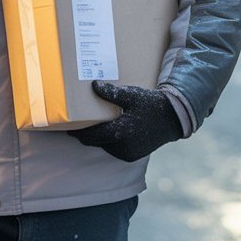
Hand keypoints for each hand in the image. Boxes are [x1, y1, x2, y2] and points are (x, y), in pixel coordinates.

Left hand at [67, 82, 182, 162]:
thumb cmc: (151, 105)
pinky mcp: (133, 156)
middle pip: (95, 142)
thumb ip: (111, 93)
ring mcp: (128, 153)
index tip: (67, 127)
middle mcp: (122, 147)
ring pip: (104, 146)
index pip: (90, 136)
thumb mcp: (131, 95)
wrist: (173, 119)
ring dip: (99, 137)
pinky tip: (110, 129)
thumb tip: (93, 85)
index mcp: (119, 133)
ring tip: (95, 124)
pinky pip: (114, 149)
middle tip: (77, 123)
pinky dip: (110, 141)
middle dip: (86, 134)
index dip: (77, 132)